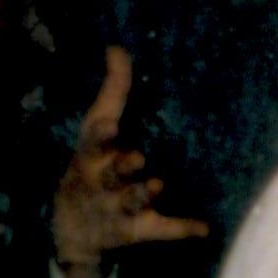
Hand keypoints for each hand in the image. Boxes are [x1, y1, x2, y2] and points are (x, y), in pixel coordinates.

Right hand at [53, 45, 207, 277]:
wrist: (74, 225)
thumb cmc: (93, 163)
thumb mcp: (97, 127)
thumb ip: (113, 90)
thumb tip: (117, 47)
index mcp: (93, 157)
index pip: (94, 144)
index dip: (101, 137)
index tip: (110, 127)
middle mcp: (103, 182)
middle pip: (112, 175)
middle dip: (122, 167)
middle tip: (137, 158)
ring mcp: (118, 208)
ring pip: (131, 202)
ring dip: (142, 194)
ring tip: (157, 185)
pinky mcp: (137, 229)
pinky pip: (159, 230)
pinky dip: (180, 229)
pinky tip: (203, 228)